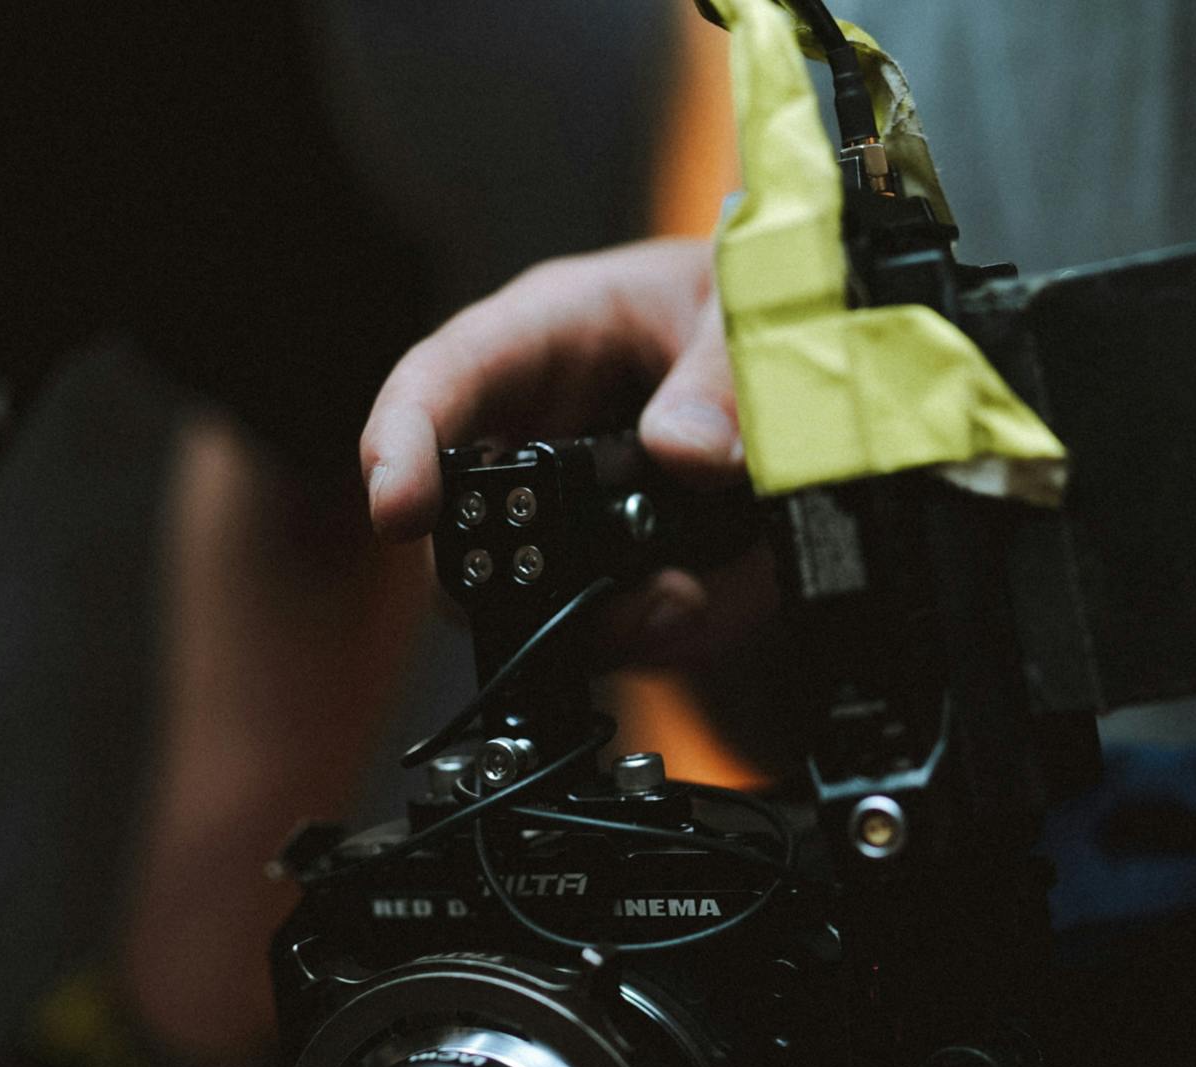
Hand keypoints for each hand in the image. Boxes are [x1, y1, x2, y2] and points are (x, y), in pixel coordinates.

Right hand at [358, 239, 769, 666]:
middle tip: (607, 584)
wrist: (798, 365)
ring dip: (608, 619)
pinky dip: (660, 632)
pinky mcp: (608, 576)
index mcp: (545, 336)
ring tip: (690, 591)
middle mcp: (533, 434)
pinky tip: (707, 592)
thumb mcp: (746, 313)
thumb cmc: (743, 304)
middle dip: (513, 574)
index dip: (399, 445)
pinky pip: (608, 632)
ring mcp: (562, 517)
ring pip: (530, 604)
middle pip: (462, 528)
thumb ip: (724, 379)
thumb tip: (686, 452)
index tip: (398, 512)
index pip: (439, 383)